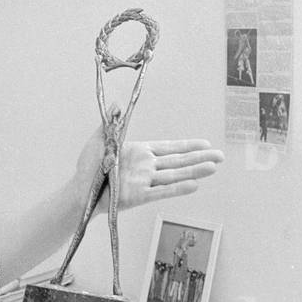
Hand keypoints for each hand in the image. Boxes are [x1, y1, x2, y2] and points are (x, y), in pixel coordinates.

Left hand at [75, 126, 222, 213]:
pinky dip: (177, 188)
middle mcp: (146, 167)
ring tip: (214, 168)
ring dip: (195, 171)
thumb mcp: (98, 140)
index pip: (169, 148)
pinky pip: (161, 192)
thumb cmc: (89, 167)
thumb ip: (110, 123)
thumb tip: (117, 105)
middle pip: (178, 161)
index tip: (205, 143)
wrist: (80, 190)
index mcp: (140, 152)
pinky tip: (194, 185)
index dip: (188, 146)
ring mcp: (144, 181)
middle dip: (200, 157)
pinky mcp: (138, 196)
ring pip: (174, 175)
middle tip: (221, 156)